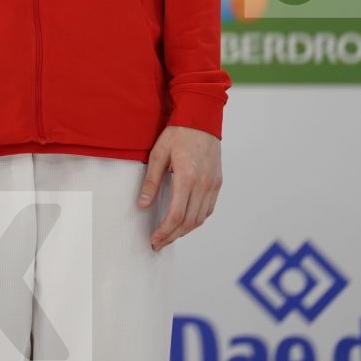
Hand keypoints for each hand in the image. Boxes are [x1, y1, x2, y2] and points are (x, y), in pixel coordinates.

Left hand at [137, 126, 221, 250]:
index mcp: (187, 177)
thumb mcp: (158, 154)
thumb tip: (142, 205)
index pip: (176, 214)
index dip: (165, 231)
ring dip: (184, 230)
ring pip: (200, 218)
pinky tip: (184, 221)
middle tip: (158, 242)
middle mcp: (203, 183)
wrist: (201, 118)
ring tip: (169, 235)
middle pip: (189, 221)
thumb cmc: (178, 133)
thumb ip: (151, 182)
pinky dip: (196, 219)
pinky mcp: (217, 182)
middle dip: (172, 235)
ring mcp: (213, 184)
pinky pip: (208, 208)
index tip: (154, 239)